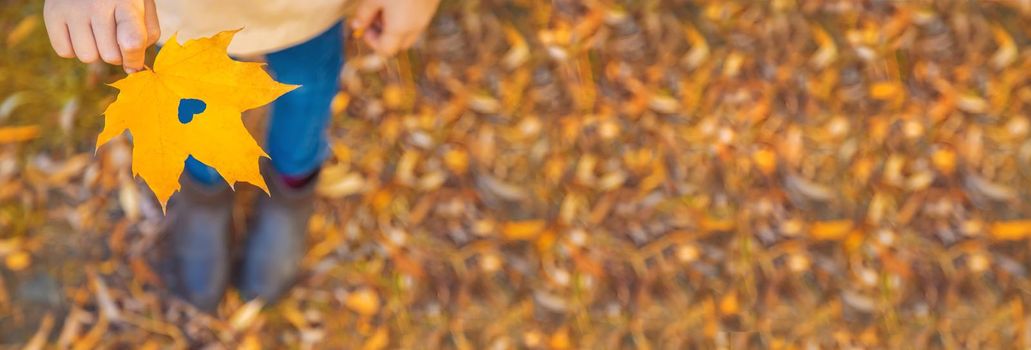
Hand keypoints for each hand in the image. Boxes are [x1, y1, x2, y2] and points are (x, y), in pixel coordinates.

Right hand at [43, 0, 159, 72]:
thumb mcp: (144, 8)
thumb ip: (146, 37)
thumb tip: (133, 69)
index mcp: (126, 2)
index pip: (133, 41)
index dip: (135, 59)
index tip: (135, 63)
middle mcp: (97, 5)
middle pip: (110, 56)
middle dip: (116, 53)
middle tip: (114, 35)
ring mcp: (73, 9)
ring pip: (87, 57)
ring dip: (95, 51)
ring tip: (96, 31)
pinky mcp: (52, 13)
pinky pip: (64, 51)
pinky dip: (73, 48)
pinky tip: (80, 31)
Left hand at [351, 0, 440, 56]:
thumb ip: (363, 14)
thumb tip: (356, 27)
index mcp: (400, 28)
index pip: (385, 50)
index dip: (371, 41)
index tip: (364, 25)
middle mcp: (416, 27)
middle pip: (399, 44)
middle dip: (384, 36)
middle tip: (374, 17)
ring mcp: (426, 17)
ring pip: (409, 33)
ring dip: (396, 26)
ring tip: (386, 6)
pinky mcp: (431, 6)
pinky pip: (417, 20)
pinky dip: (406, 17)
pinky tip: (399, 0)